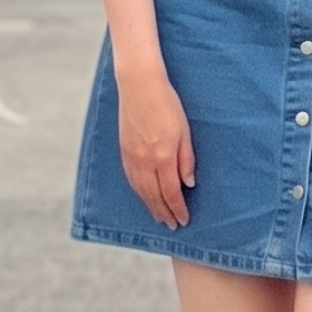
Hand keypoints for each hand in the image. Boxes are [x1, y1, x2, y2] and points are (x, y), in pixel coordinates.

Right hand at [117, 68, 195, 226]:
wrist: (139, 85)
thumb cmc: (167, 104)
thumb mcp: (184, 131)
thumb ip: (186, 160)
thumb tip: (188, 184)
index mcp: (162, 157)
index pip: (170, 192)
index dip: (177, 208)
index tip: (183, 220)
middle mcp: (144, 161)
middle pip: (153, 195)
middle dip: (163, 212)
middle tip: (172, 225)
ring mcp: (131, 156)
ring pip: (140, 190)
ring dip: (150, 206)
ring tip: (159, 216)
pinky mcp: (123, 150)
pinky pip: (131, 179)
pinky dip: (138, 192)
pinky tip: (143, 196)